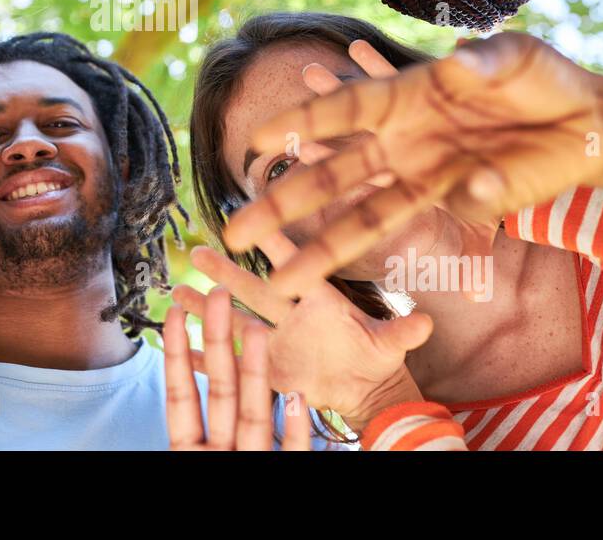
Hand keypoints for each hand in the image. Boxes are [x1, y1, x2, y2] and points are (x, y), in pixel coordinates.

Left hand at [163, 287, 309, 450]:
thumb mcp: (185, 456)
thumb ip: (179, 425)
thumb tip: (161, 389)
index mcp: (191, 449)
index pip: (180, 395)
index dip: (176, 354)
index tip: (173, 310)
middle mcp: (224, 450)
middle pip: (221, 389)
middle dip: (217, 339)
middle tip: (216, 292)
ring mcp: (256, 458)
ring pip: (255, 415)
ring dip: (256, 371)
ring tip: (258, 330)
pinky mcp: (288, 473)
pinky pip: (293, 451)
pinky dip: (295, 428)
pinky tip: (296, 397)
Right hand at [174, 231, 431, 431]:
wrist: (365, 390)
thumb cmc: (378, 358)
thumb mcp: (391, 344)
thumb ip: (403, 332)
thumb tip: (426, 322)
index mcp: (321, 298)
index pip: (294, 262)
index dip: (273, 240)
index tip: (250, 213)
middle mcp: (293, 312)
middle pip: (253, 287)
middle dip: (224, 270)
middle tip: (197, 250)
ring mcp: (278, 339)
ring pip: (236, 319)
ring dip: (208, 306)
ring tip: (176, 291)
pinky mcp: (269, 366)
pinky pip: (235, 358)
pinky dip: (208, 353)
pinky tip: (181, 343)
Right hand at [226, 33, 602, 296]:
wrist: (588, 121)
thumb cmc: (540, 77)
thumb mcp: (516, 58)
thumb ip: (486, 62)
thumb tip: (455, 69)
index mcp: (404, 97)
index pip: (342, 111)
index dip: (299, 123)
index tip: (256, 142)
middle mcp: (402, 142)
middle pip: (332, 178)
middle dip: (283, 206)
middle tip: (237, 231)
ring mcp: (428, 177)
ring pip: (363, 218)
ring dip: (323, 250)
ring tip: (282, 283)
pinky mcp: (461, 203)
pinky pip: (436, 216)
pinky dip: (434, 219)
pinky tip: (452, 202)